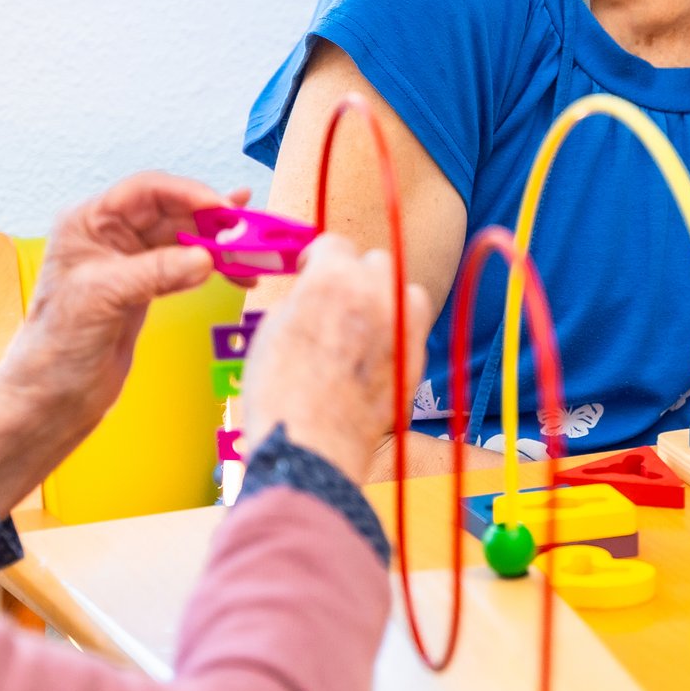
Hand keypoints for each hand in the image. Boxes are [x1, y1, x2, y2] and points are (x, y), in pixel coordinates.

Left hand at [0, 173, 233, 512]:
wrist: (52, 397)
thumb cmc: (57, 345)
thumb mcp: (104, 299)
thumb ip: (155, 272)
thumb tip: (206, 258)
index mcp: (88, 223)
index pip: (146, 191)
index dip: (187, 193)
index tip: (223, 209)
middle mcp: (109, 235)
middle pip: (172, 211)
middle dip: (212, 220)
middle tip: (250, 232)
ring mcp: (129, 261)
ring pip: (185, 238)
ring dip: (220, 245)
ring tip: (253, 254)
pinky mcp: (145, 287)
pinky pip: (187, 265)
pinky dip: (214, 268)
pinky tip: (238, 274)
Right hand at [242, 234, 433, 483]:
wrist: (311, 446)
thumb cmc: (280, 392)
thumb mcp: (272, 328)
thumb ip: (302, 298)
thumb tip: (314, 293)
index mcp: (332, 277)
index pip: (334, 244)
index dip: (319, 258)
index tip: (311, 271)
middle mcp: (375, 292)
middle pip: (375, 262)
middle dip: (356, 275)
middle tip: (338, 299)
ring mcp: (402, 325)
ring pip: (406, 289)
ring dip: (388, 297)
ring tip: (365, 321)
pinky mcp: (417, 358)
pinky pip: (415, 328)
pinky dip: (400, 331)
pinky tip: (377, 352)